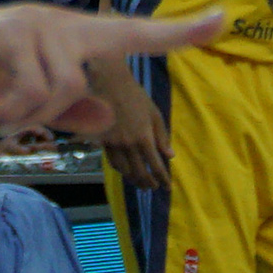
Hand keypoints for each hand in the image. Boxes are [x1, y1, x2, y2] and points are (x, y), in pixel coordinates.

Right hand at [0, 3, 222, 134]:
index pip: (130, 34)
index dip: (176, 32)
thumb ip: (64, 108)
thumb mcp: (20, 101)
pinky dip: (10, 108)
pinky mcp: (12, 36)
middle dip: (121, 63)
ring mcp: (35, 26)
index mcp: (62, 36)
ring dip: (27, 111)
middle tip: (99, 69)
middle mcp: (56, 23)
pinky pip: (34, 90)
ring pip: (63, 89)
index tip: (221, 22)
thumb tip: (107, 114)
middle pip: (104, 57)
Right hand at [94, 64, 171, 191]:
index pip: (156, 166)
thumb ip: (162, 136)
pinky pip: (112, 162)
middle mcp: (129, 145)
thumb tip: (170, 156)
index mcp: (144, 138)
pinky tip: (125, 171)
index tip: (167, 187)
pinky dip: (120, 170)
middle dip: (148, 183)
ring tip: (139, 183)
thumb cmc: (135, 96)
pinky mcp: (103, 141)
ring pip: (124, 171)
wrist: (109, 84)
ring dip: (133, 180)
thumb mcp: (154, 113)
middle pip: (139, 173)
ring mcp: (114, 144)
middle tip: (153, 188)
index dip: (163, 179)